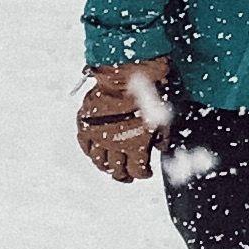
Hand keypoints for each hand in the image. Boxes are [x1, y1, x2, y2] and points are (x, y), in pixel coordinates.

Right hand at [77, 59, 173, 183]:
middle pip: (117, 171)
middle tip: (127, 175)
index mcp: (135, 146)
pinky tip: (94, 151)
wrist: (128, 73)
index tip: (146, 172)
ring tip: (110, 167)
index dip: (143, 174)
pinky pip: (84, 143)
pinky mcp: (86, 123)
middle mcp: (115, 145)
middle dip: (124, 175)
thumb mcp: (165, 116)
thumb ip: (163, 137)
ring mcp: (99, 135)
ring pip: (99, 161)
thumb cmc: (150, 92)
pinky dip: (89, 150)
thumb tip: (161, 147)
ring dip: (105, 167)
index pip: (137, 171)